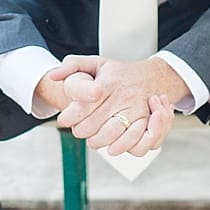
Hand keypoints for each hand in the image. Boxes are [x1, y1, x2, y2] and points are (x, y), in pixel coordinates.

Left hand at [48, 55, 185, 154]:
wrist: (156, 76)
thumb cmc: (121, 73)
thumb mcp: (97, 62)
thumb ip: (72, 65)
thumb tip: (54, 77)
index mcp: (108, 84)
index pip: (80, 108)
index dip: (68, 118)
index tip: (66, 118)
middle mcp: (123, 98)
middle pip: (89, 127)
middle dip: (79, 131)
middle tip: (80, 126)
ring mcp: (137, 111)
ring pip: (108, 138)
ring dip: (96, 141)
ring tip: (94, 135)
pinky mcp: (148, 123)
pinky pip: (132, 144)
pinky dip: (120, 147)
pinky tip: (112, 144)